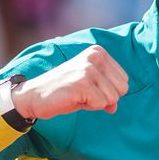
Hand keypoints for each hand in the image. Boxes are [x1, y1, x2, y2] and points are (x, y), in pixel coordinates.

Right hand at [13, 46, 128, 118]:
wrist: (34, 95)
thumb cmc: (63, 91)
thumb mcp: (90, 88)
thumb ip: (107, 93)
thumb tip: (115, 106)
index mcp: (99, 52)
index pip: (124, 81)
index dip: (108, 92)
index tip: (88, 89)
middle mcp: (95, 56)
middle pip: (122, 89)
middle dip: (105, 98)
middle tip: (84, 94)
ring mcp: (89, 68)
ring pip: (113, 98)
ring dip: (96, 103)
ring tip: (77, 95)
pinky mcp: (83, 82)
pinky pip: (101, 104)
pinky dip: (89, 107)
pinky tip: (73, 99)